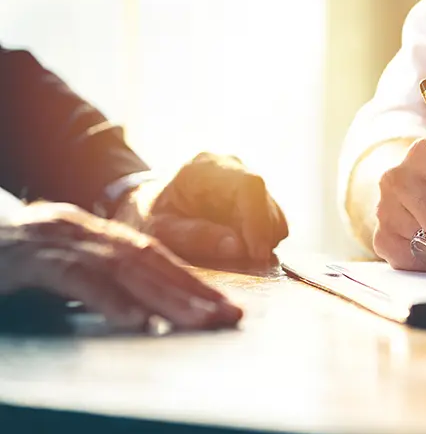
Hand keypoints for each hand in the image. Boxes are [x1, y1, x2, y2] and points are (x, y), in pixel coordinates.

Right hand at [0, 203, 241, 330]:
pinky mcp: (32, 260)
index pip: (156, 256)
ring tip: (198, 321)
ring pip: (124, 269)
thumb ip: (102, 276)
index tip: (226, 306)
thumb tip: (147, 303)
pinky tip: (139, 321)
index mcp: (96, 231)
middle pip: (150, 261)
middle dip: (193, 291)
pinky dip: (112, 300)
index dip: (194, 281)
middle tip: (227, 316)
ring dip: (166, 298)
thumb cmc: (14, 257)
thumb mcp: (62, 261)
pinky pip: (78, 280)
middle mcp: (84, 230)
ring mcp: (59, 240)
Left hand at [117, 153, 287, 261]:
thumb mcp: (157, 230)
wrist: (143, 207)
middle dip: (259, 238)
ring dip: (261, 242)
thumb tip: (238, 247)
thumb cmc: (146, 217)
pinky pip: (273, 224)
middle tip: (244, 265)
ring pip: (274, 216)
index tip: (257, 255)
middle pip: (266, 203)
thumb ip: (193, 237)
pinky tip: (235, 249)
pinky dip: (261, 242)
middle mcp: (233, 168)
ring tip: (232, 257)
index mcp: (206, 168)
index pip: (250, 186)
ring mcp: (246, 182)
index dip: (259, 220)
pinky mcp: (254, 200)